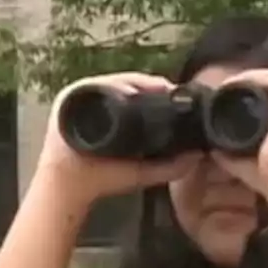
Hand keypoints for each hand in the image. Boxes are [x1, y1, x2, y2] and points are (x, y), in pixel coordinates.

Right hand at [34, 72, 203, 207]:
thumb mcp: (142, 171)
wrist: (69, 186)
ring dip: (136, 81)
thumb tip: (198, 156)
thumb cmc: (102, 177)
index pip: (139, 94)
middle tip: (171, 89)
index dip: (158, 91)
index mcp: (115, 114)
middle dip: (150, 84)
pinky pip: (94, 86)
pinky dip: (113, 85)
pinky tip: (130, 91)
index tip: (179, 95)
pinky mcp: (70, 98)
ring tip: (158, 87)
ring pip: (113, 81)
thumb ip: (170, 167)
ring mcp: (82, 97)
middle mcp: (97, 101)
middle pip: (127, 83)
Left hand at [205, 68, 267, 198]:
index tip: (231, 98)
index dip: (256, 95)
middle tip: (225, 89)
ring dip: (249, 79)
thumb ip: (237, 154)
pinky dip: (251, 78)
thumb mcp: (254, 162)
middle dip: (251, 85)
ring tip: (225, 84)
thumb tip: (215, 150)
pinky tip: (232, 83)